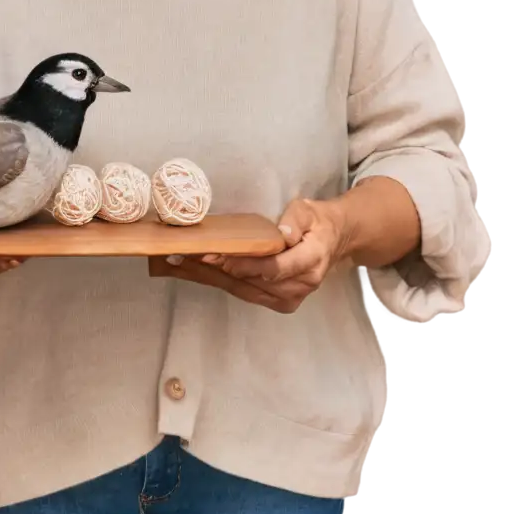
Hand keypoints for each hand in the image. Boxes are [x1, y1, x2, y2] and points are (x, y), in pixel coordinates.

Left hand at [157, 198, 349, 313]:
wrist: (333, 242)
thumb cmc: (316, 222)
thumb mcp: (308, 210)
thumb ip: (295, 220)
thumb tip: (282, 234)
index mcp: (312, 260)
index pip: (275, 267)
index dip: (245, 263)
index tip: (218, 256)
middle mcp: (301, 285)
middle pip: (253, 282)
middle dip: (217, 270)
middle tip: (185, 257)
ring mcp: (290, 298)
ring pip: (245, 290)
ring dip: (212, 278)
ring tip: (181, 264)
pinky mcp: (279, 303)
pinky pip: (246, 293)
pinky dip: (221, 283)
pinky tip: (197, 273)